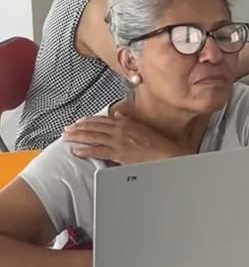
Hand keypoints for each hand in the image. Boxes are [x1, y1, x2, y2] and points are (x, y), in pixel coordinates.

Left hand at [63, 108, 184, 164]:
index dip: (87, 120)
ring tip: (66, 138)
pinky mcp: (118, 153)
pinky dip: (86, 151)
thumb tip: (119, 114)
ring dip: (77, 137)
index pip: (101, 119)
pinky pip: (98, 151)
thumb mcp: (141, 126)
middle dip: (77, 128)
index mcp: (124, 122)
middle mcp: (118, 129)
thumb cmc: (155, 142)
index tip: (77, 122)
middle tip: (66, 130)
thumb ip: (128, 120)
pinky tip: (77, 152)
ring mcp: (117, 141)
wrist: (165, 153)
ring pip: (92, 137)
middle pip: (93, 127)